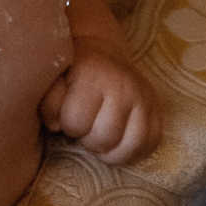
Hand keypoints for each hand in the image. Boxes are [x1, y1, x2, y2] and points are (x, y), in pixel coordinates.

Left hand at [41, 48, 159, 166]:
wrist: (101, 53)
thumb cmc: (72, 71)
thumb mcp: (52, 78)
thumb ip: (49, 101)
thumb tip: (56, 125)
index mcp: (94, 75)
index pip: (76, 122)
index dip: (67, 126)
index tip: (67, 118)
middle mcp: (124, 86)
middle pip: (106, 137)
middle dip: (89, 141)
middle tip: (85, 131)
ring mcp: (144, 97)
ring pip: (134, 144)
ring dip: (113, 152)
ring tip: (101, 143)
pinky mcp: (157, 108)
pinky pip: (153, 142)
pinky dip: (135, 152)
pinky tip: (119, 146)